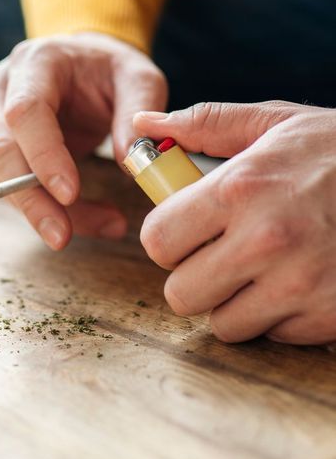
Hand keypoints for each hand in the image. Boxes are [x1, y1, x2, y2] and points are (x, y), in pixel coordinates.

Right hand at [0, 33, 166, 249]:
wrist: (84, 62)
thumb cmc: (109, 68)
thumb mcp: (138, 77)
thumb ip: (138, 111)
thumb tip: (130, 164)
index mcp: (36, 63)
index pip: (25, 112)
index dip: (43, 155)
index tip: (70, 194)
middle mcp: (2, 88)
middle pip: (0, 149)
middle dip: (31, 199)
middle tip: (62, 236)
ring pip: (0, 175)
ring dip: (41, 210)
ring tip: (100, 224)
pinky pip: (9, 184)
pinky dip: (43, 208)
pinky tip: (81, 219)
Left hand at [134, 101, 335, 344]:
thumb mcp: (273, 122)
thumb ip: (203, 124)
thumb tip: (142, 124)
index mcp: (240, 190)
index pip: (157, 240)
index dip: (164, 239)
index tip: (183, 231)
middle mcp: (266, 242)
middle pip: (181, 294)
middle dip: (191, 276)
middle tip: (216, 254)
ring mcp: (302, 286)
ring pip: (223, 324)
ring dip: (232, 301)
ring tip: (257, 269)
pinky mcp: (331, 317)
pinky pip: (274, 335)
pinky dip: (277, 316)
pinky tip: (297, 281)